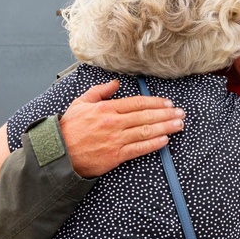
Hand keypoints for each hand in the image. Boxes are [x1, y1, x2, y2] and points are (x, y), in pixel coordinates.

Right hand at [60, 79, 185, 177]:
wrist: (58, 153)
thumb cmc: (69, 129)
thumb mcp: (81, 103)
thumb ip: (99, 92)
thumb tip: (115, 83)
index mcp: (107, 109)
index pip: (137, 103)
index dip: (155, 102)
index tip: (168, 103)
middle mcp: (114, 123)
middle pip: (146, 116)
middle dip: (166, 114)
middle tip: (180, 113)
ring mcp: (116, 139)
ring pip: (146, 131)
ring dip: (165, 127)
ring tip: (179, 124)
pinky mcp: (116, 155)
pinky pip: (139, 149)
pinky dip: (153, 144)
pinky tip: (165, 140)